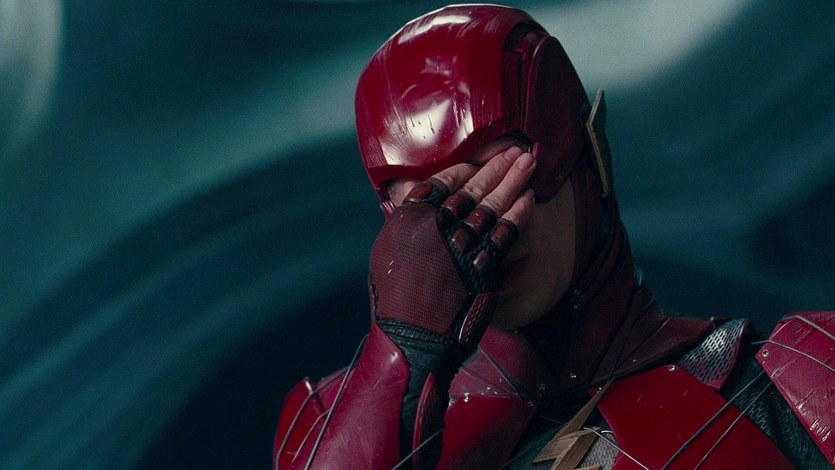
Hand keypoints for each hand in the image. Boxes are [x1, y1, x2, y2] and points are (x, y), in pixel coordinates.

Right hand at [369, 146, 535, 350]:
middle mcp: (436, 228)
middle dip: (496, 168)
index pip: (439, 184)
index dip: (462, 171)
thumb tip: (418, 206)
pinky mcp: (482, 267)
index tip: (477, 163)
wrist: (411, 340)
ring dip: (513, 182)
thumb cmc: (395, 302)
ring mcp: (460, 246)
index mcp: (409, 220)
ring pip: (491, 206)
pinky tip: (529, 200)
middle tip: (515, 152)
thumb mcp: (387, 255)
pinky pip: (505, 234)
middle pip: (471, 190)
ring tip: (529, 164)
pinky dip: (518, 215)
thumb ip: (407, 226)